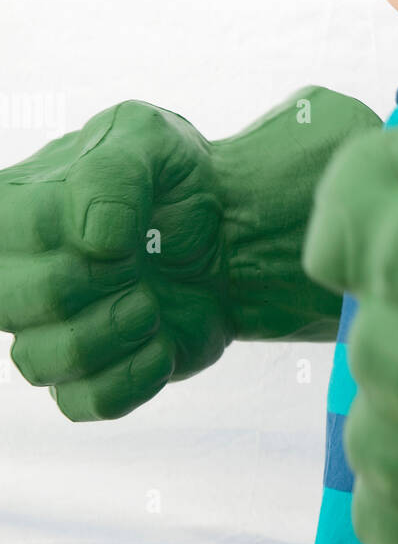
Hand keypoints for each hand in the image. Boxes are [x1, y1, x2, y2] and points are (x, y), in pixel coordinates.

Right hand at [0, 100, 231, 420]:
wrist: (229, 232)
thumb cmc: (175, 180)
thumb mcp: (151, 140)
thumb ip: (116, 171)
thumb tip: (95, 236)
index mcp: (11, 207)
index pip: (0, 231)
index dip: (60, 235)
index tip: (120, 230)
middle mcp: (14, 273)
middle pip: (8, 303)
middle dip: (88, 284)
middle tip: (138, 264)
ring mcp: (49, 330)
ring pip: (38, 363)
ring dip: (111, 333)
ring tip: (152, 304)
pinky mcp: (91, 376)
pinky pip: (83, 403)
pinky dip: (132, 378)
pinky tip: (163, 343)